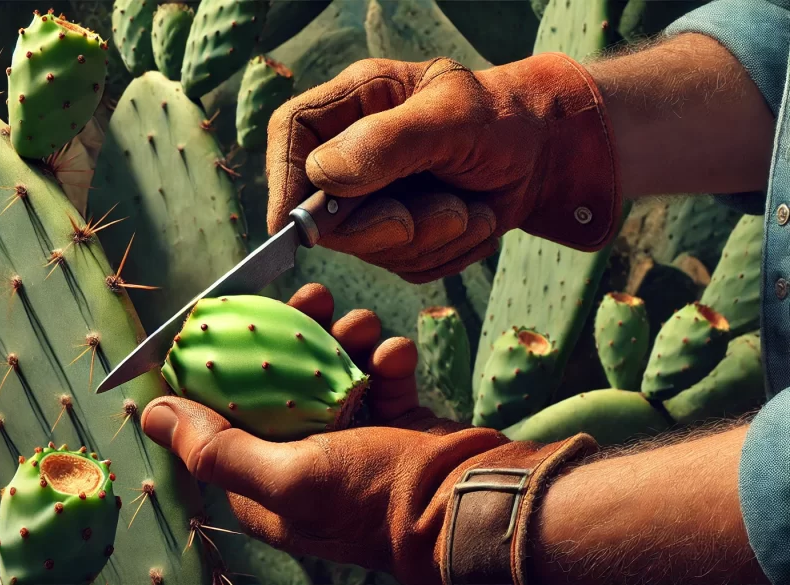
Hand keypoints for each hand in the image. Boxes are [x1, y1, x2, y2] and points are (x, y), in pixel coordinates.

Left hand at [140, 284, 594, 584]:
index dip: (221, 366)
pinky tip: (397, 354)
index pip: (223, 417)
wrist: (471, 503)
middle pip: (279, 383)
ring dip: (347, 341)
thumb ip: (217, 448)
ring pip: (330, 372)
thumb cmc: (376, 498)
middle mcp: (301, 463)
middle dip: (294, 337)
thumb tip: (149, 413)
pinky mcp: (391, 424)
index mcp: (264, 485)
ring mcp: (350, 442)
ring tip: (365, 326)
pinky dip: (386, 361)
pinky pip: (376, 378)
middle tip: (311, 299)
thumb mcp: (288, 476)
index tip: (229, 318)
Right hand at [265, 54, 621, 282]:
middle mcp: (352, 153)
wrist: (548, 156)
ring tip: (470, 207)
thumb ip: (388, 142)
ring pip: (368, 248)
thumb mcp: (452, 118)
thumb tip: (323, 174)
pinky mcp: (397, 236)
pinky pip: (403, 267)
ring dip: (430, 240)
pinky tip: (472, 220)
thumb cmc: (503, 119)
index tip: (294, 225)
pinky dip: (446, 254)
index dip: (283, 181)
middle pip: (322, 211)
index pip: (291, 136)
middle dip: (384, 226)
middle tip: (445, 211)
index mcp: (354, 105)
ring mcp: (372, 200)